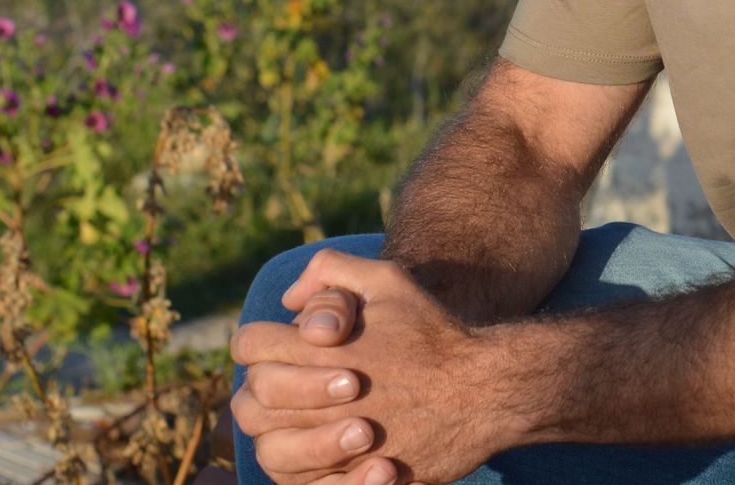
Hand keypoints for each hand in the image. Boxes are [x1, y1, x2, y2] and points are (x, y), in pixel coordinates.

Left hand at [231, 250, 517, 484]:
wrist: (484, 390)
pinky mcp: (356, 478)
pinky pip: (305, 484)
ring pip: (272, 449)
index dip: (257, 342)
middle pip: (253, 401)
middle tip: (293, 384)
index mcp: (321, 350)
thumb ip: (331, 272)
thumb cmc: (434, 333)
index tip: (276, 346)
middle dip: (267, 388)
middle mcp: (321, 399)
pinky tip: (325, 452)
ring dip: (283, 432)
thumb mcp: (388, 281)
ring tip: (308, 420)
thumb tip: (290, 298)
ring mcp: (337, 445)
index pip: (250, 346)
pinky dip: (307, 470)